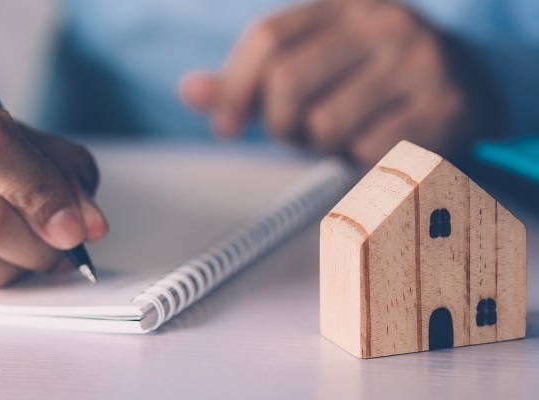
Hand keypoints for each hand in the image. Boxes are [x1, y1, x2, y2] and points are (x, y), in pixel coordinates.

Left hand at [181, 0, 506, 165]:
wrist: (461, 85)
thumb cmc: (370, 77)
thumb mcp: (312, 62)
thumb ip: (250, 79)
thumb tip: (189, 92)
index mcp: (340, 4)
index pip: (265, 39)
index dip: (233, 88)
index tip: (226, 126)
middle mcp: (380, 23)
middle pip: (287, 82)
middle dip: (279, 124)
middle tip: (296, 131)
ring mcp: (415, 62)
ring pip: (324, 124)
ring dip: (320, 144)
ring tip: (341, 133)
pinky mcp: (440, 106)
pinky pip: (365, 151)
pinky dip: (358, 159)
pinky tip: (374, 141)